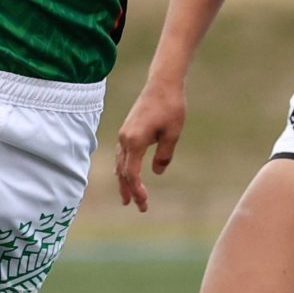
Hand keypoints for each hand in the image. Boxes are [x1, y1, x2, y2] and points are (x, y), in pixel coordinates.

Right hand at [112, 82, 186, 211]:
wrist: (163, 84)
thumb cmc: (171, 107)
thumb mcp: (173, 134)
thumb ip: (164, 155)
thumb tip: (157, 172)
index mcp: (135, 141)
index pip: (131, 173)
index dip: (136, 190)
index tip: (144, 202)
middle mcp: (125, 139)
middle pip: (123, 172)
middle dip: (130, 191)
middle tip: (140, 208)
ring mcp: (124, 134)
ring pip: (120, 164)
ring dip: (124, 182)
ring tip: (128, 199)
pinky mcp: (127, 130)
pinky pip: (122, 155)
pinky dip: (124, 169)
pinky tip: (127, 176)